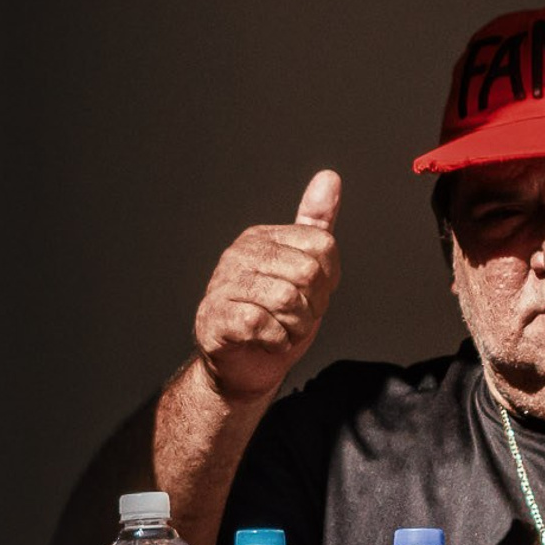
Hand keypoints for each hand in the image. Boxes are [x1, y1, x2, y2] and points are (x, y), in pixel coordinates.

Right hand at [192, 170, 342, 404]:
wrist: (243, 367)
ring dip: (295, 327)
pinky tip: (267, 340)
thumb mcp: (304, 271)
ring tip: (281, 329)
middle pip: (308, 274)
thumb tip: (329, 177)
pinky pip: (261, 324)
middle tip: (294, 318)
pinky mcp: (216, 316)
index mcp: (262, 238)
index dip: (327, 282)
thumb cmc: (274, 320)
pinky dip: (275, 341)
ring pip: (287, 300)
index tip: (310, 296)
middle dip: (312, 307)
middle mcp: (240, 254)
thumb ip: (314, 227)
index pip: (323, 247)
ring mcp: (224, 283)